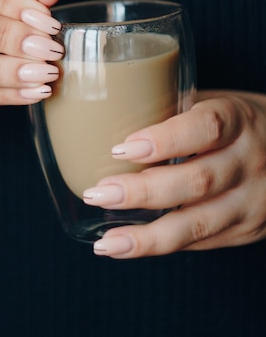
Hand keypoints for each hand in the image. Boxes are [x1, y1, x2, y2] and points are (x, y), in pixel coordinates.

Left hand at [83, 91, 265, 257]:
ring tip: (106, 241)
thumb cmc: (235, 123)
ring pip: (198, 223)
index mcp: (238, 120)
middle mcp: (249, 162)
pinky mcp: (246, 231)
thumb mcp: (215, 104)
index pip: (205, 128)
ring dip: (147, 236)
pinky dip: (160, 246)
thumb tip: (106, 114)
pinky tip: (126, 246)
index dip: (164, 140)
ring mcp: (251, 201)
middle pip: (196, 181)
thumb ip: (172, 110)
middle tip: (98, 192)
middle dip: (142, 191)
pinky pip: (200, 243)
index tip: (121, 147)